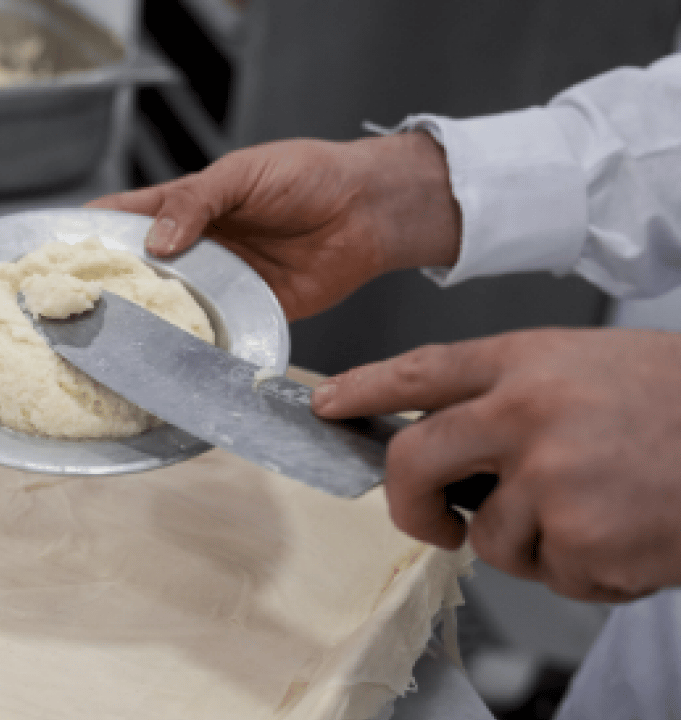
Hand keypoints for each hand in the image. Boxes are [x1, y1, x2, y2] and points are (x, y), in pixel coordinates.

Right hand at [88, 132, 460, 319]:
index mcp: (185, 208)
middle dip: (107, 288)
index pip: (125, 220)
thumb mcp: (242, 174)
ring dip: (147, 321)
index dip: (89, 233)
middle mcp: (195, 250)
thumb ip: (194, 203)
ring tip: (109, 340)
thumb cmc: (307, 176)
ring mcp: (219, 284)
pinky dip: (192, 345)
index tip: (52, 254)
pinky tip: (168, 357)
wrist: (368, 211)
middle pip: (140, 272)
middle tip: (71, 309)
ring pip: (171, 307)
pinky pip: (214, 332)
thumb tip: (154, 243)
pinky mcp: (248, 312)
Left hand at [312, 328, 680, 602]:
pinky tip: (630, 531)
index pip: (419, 371)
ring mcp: (551, 482)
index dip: (363, 390)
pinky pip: (549, 575)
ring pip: (489, 537)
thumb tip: (445, 440)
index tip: (325, 406)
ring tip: (603, 504)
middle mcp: (526, 416)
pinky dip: (585, 568)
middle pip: (412, 462)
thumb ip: (509, 395)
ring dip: (534, 539)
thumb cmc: (678, 403)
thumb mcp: (585, 366)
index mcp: (527, 362)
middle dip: (408, 502)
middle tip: (431, 517)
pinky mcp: (583, 543)